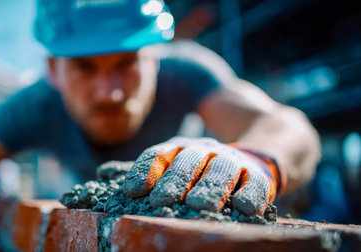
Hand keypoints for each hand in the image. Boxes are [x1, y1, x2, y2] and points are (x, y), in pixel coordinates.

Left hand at [122, 137, 283, 214]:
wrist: (254, 156)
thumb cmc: (201, 168)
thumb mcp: (173, 162)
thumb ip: (143, 169)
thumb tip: (102, 173)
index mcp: (180, 148)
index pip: (158, 154)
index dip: (145, 170)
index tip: (132, 190)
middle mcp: (204, 151)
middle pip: (187, 161)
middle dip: (173, 180)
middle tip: (161, 201)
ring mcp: (232, 161)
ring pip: (221, 170)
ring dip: (210, 187)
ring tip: (199, 205)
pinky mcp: (259, 176)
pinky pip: (256, 184)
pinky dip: (250, 195)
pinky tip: (243, 209)